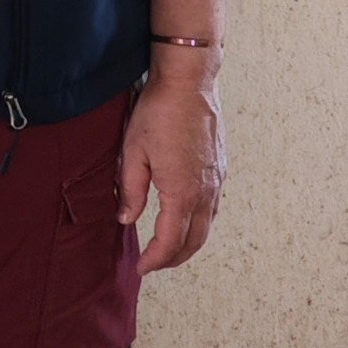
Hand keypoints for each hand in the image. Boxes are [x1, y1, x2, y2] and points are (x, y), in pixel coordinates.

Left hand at [120, 61, 223, 272]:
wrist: (189, 80)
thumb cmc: (158, 111)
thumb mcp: (133, 151)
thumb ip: (130, 190)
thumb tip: (126, 218)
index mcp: (181, 192)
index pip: (170, 241)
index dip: (155, 259)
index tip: (141, 267)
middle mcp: (205, 191)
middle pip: (194, 241)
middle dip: (173, 259)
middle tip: (154, 264)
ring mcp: (217, 180)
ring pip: (207, 226)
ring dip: (189, 244)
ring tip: (168, 249)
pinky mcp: (220, 168)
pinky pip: (213, 208)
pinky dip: (200, 224)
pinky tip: (186, 219)